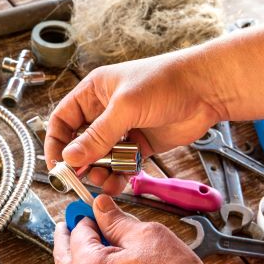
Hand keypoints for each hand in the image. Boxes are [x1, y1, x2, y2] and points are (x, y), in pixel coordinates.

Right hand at [45, 51, 226, 194]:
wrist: (207, 89)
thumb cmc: (166, 82)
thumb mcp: (125, 107)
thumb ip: (97, 135)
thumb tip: (71, 157)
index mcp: (94, 93)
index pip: (63, 119)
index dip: (56, 142)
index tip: (57, 165)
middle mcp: (105, 111)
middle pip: (80, 142)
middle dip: (80, 161)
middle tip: (82, 177)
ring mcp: (123, 129)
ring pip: (101, 156)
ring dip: (100, 171)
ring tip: (105, 180)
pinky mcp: (140, 144)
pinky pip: (121, 163)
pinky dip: (119, 175)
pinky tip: (120, 181)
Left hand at [54, 194, 222, 263]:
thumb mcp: (144, 236)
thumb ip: (116, 220)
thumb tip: (101, 207)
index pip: (78, 233)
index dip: (86, 216)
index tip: (92, 207)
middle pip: (65, 256)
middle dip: (68, 235)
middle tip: (75, 220)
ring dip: (77, 253)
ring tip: (92, 237)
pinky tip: (106, 259)